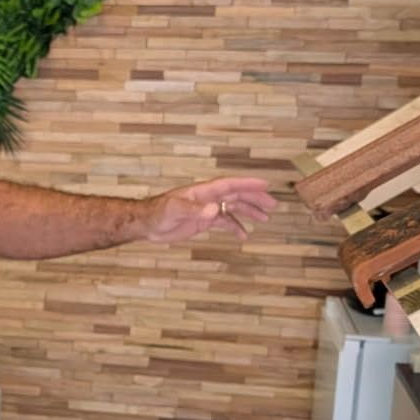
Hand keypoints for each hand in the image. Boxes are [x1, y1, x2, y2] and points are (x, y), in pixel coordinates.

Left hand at [140, 176, 276, 242]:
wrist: (147, 224)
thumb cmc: (158, 213)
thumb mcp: (176, 210)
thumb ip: (195, 210)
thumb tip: (215, 210)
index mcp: (204, 192)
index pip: (230, 185)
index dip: (248, 184)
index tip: (265, 184)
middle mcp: (208, 198)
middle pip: (236, 195)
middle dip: (255, 199)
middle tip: (273, 205)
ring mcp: (207, 209)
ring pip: (233, 208)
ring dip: (249, 212)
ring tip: (265, 219)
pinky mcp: (203, 221)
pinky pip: (224, 222)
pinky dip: (235, 227)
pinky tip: (244, 236)